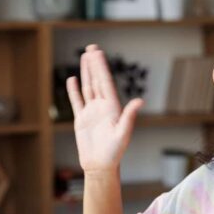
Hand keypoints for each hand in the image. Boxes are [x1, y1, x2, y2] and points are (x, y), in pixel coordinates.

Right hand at [66, 44, 143, 172]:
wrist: (100, 166)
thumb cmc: (114, 153)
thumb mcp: (123, 134)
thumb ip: (129, 116)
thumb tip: (140, 100)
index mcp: (112, 108)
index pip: (106, 83)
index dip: (101, 67)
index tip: (97, 53)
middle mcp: (102, 107)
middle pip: (97, 81)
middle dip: (94, 64)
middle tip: (91, 48)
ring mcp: (91, 112)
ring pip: (88, 88)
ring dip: (86, 73)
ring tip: (84, 57)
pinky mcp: (81, 120)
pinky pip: (77, 101)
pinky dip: (74, 90)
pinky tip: (73, 79)